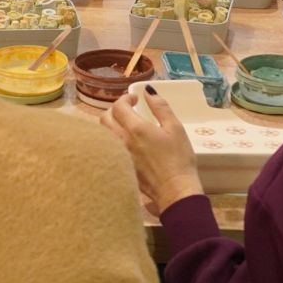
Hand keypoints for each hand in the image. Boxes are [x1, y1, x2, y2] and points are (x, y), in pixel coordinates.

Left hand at [101, 87, 204, 215]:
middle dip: (115, 110)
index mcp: (135, 128)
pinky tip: (126, 143)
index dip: (125, 98)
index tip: (135, 99)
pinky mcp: (121, 167)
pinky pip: (108, 148)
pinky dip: (112, 139)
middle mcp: (122, 141)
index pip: (119, 106)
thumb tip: (148, 91)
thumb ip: (161, 107)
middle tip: (128, 110)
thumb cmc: (179, 158)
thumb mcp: (175, 128)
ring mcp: (119, 156)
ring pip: (104, 134)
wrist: (174, 191)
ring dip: (111, 124)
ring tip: (125, 125)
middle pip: (105, 118)